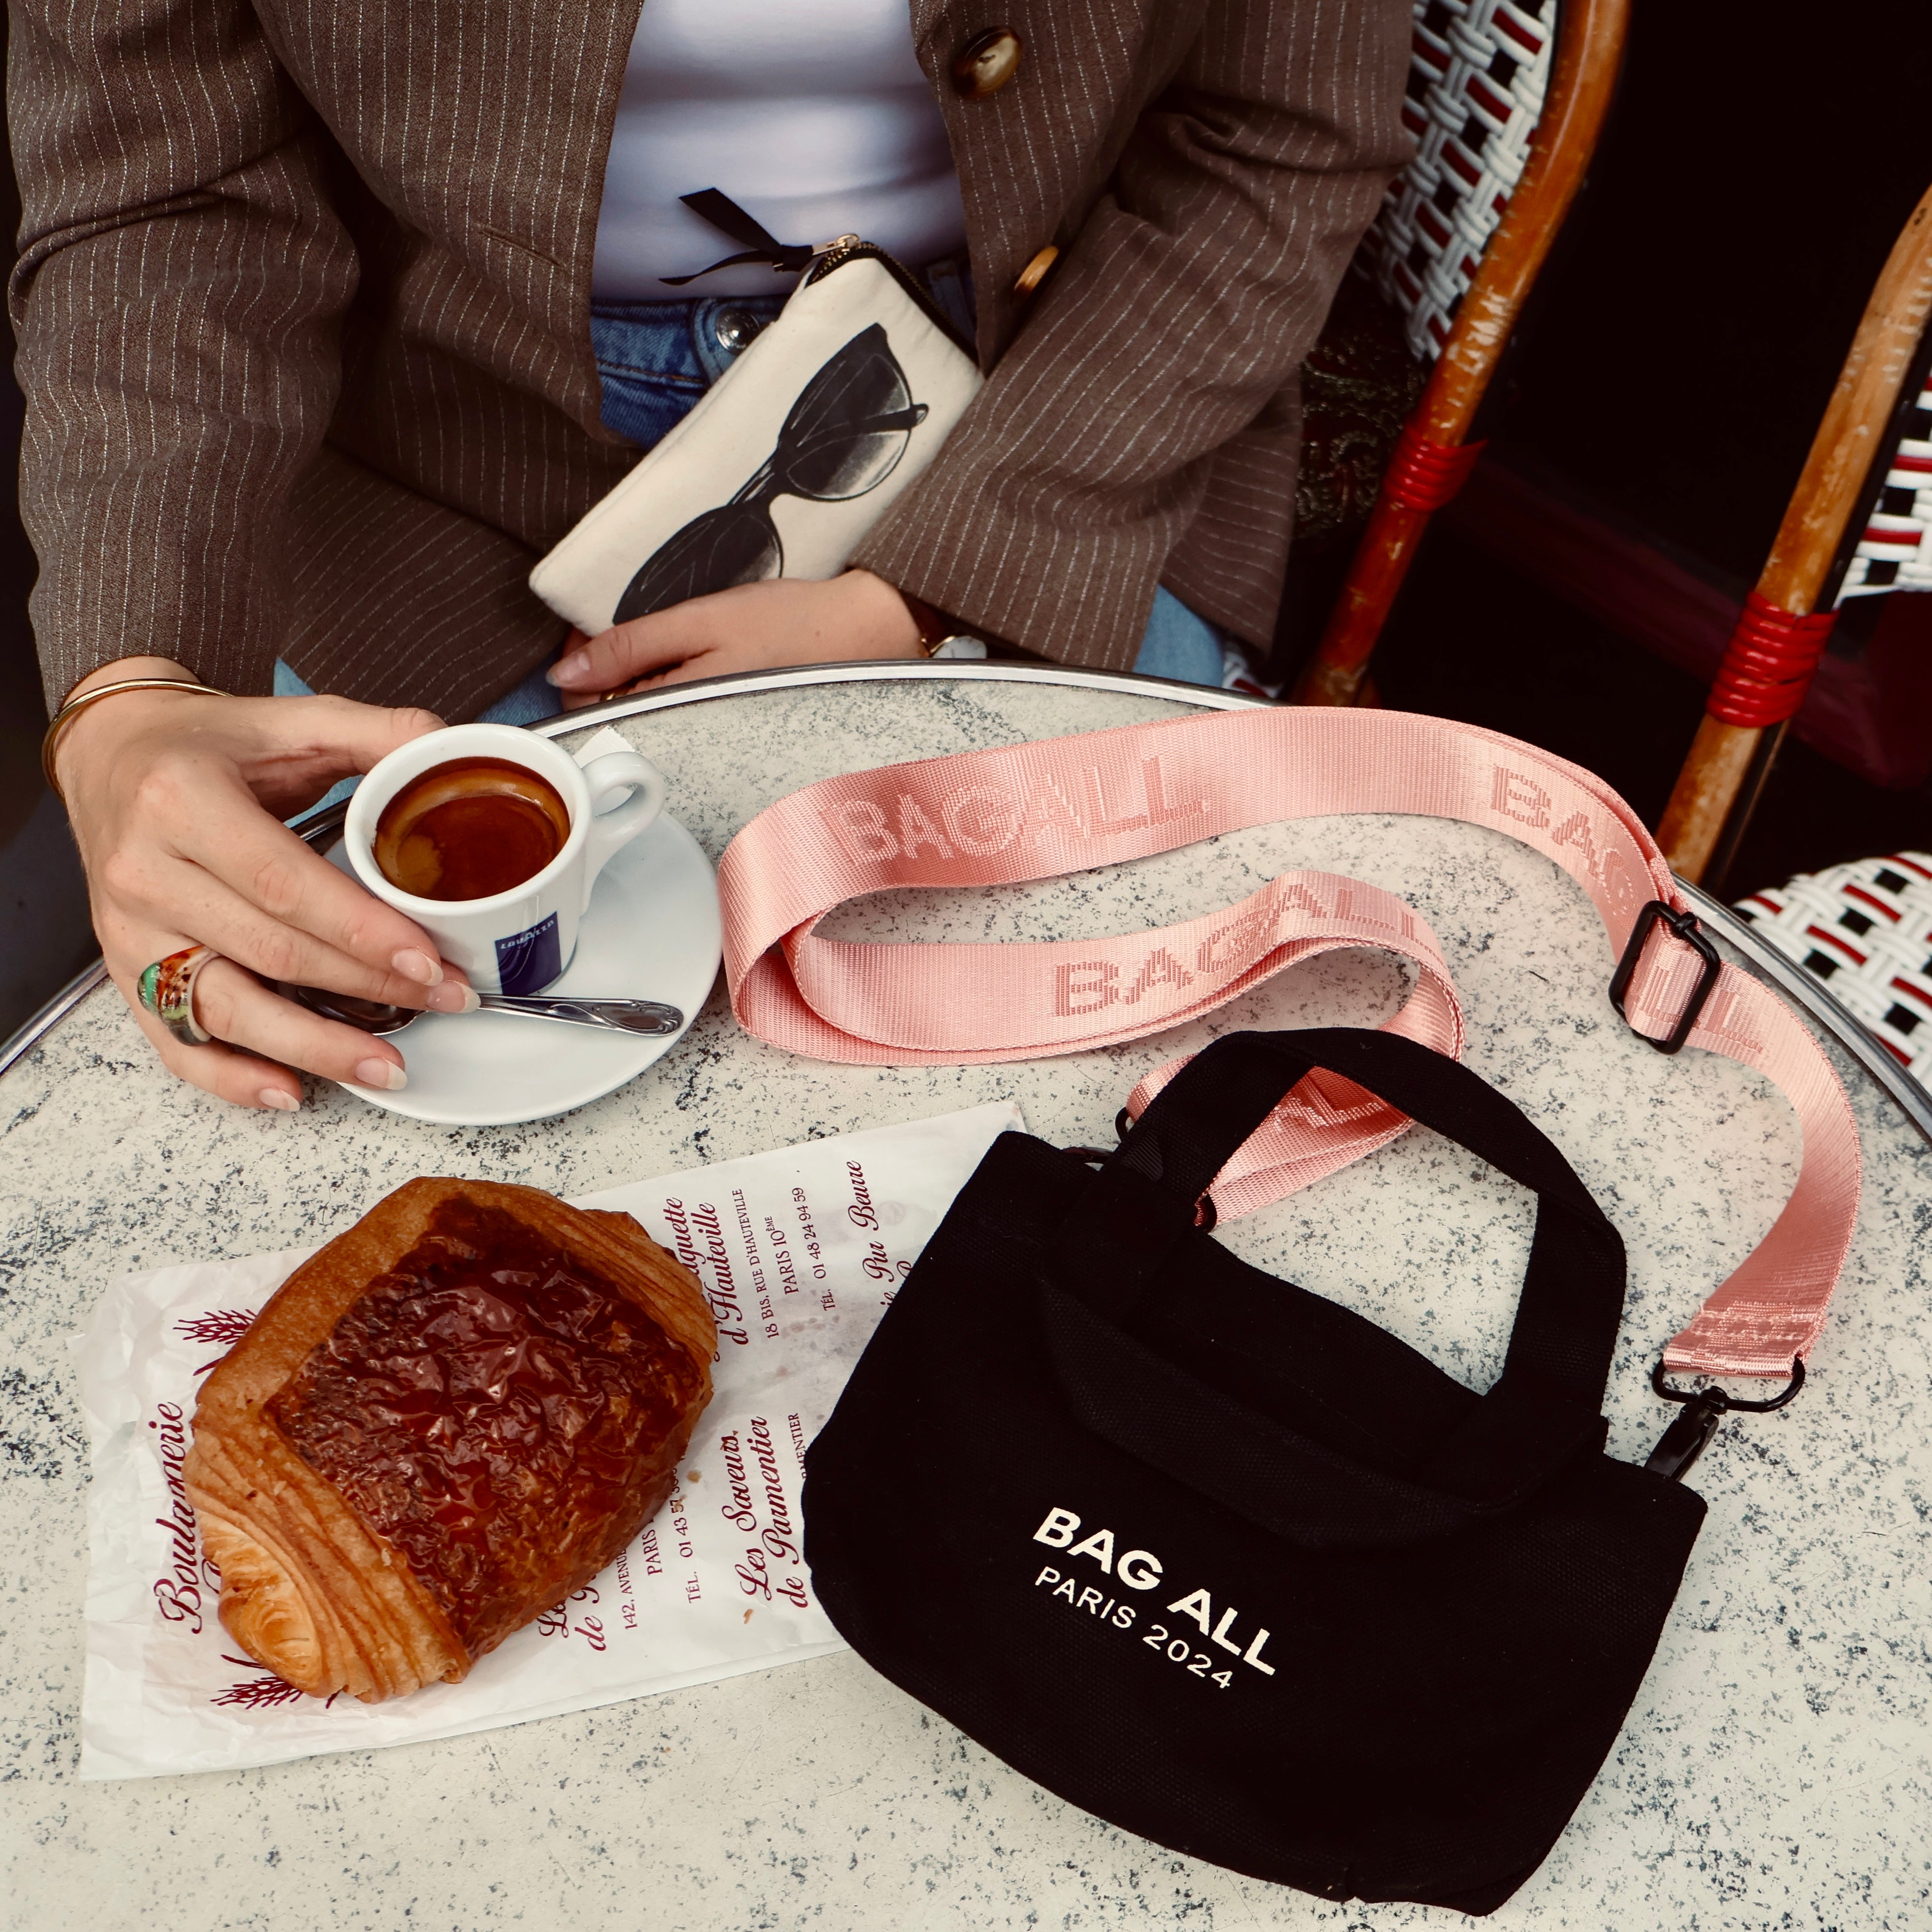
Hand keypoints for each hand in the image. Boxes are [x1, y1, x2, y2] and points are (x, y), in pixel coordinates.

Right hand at [53, 657, 478, 1110]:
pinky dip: (233, 1077)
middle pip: (269, 952)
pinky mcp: (124, 971)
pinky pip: (176, 1042)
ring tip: (387, 1067)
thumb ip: (375, 733)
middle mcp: (146, 871)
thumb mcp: (288, 720)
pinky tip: (290, 1090)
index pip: (283, 884)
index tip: (427, 960)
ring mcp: (130, 930)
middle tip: (445, 999)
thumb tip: (455, 750)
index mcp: (183, 801)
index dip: (361, 931)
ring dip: (314, 1048)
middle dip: (367, 987)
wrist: (112, 755)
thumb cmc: (205, 744)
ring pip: (226, 1009)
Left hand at [546, 569, 920, 707]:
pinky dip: (675, 687)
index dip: (579, 665)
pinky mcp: (727, 734)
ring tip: (675, 642)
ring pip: (646, 715)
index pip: (587, 708)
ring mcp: (708, 741)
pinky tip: (699, 662)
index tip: (592, 629)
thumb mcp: (701, 621)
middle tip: (636, 630)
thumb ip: (630, 646)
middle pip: (614, 716)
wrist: (865, 636)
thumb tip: (565, 671)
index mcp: (671, 712)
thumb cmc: (791, 624)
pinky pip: (679, 715)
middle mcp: (687, 740)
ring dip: (643, 679)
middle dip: (610, 674)